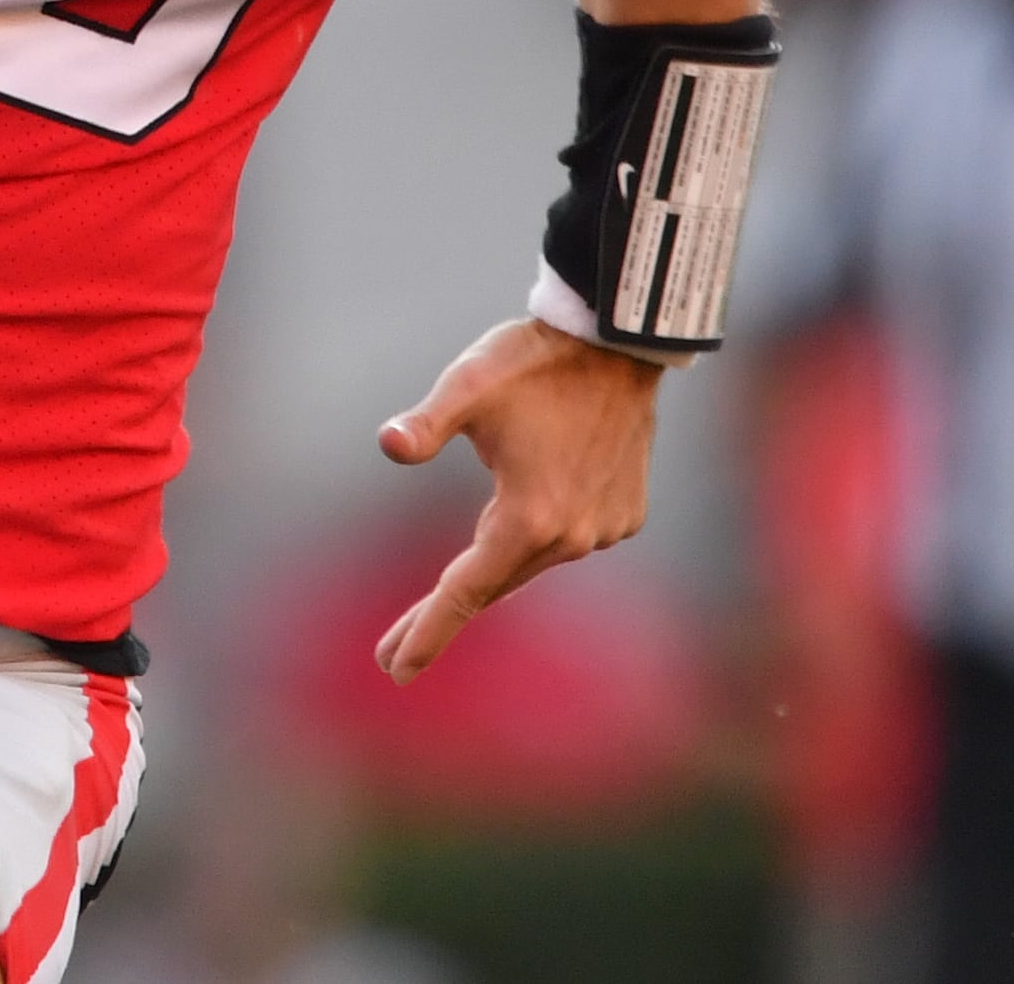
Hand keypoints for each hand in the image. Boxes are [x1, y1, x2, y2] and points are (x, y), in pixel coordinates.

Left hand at [371, 315, 662, 681]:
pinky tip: (516, 534)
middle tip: (393, 654)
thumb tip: (388, 445)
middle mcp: (571, 536)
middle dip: (440, 618)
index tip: (394, 669)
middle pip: (492, 587)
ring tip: (444, 599)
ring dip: (488, 577)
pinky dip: (535, 541)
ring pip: (529, 563)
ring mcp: (604, 528)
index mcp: (529, 518)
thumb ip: (425, 423)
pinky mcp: (625, 513)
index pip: (465, 591)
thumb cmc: (532, 362)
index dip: (427, 630)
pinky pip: (566, 540)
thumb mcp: (466, 385)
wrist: (617, 345)